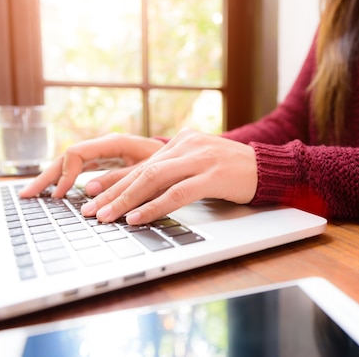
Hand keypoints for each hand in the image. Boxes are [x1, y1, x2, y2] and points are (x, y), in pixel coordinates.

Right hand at [18, 133, 164, 198]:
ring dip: (50, 179)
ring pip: (69, 164)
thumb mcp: (150, 170)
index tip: (60, 194)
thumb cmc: (170, 162)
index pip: (78, 153)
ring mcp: (103, 154)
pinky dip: (64, 181)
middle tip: (28, 195)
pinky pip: (78, 170)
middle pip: (67, 158)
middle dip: (47, 176)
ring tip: (31, 194)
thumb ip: (122, 179)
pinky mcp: (104, 163)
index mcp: (114, 143)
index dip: (66, 174)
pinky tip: (53, 193)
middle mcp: (104, 146)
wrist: (182, 156)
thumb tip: (89, 189)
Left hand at [79, 128, 257, 224]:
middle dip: (113, 192)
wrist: (268, 168)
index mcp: (181, 140)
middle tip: (90, 210)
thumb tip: (141, 191)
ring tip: (106, 217)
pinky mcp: (213, 175)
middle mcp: (187, 145)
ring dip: (127, 200)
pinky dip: (154, 207)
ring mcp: (200, 159)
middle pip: (142, 170)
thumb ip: (174, 170)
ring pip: (154, 179)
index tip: (92, 195)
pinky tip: (138, 218)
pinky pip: (177, 193)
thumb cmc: (232, 171)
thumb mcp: (199, 164)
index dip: (115, 180)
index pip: (142, 163)